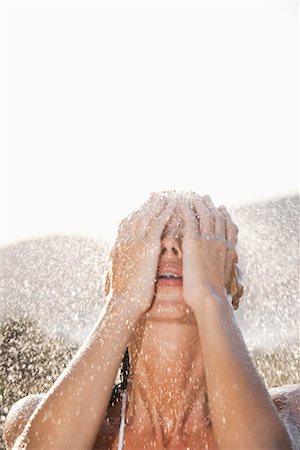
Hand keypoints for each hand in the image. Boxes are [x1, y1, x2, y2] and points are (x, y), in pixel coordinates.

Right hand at [105, 193, 174, 317]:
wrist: (121, 303)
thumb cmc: (117, 298)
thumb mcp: (110, 279)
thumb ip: (112, 268)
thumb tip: (108, 268)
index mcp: (117, 247)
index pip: (126, 224)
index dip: (136, 215)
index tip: (143, 208)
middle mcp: (124, 240)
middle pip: (137, 215)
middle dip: (148, 205)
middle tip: (157, 195)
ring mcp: (135, 241)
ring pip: (148, 215)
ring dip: (159, 204)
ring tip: (168, 195)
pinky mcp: (147, 246)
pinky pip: (158, 223)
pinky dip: (166, 212)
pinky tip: (174, 206)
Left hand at [181, 194, 239, 312]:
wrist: (209, 297)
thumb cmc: (213, 296)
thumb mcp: (222, 281)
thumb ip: (219, 272)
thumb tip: (216, 275)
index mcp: (229, 250)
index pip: (230, 227)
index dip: (226, 216)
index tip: (223, 209)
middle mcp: (221, 242)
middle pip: (218, 217)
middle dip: (212, 206)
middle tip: (207, 197)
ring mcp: (208, 240)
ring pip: (205, 215)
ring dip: (199, 204)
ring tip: (193, 196)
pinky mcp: (194, 241)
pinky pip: (190, 219)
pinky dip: (186, 209)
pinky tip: (180, 204)